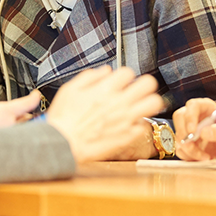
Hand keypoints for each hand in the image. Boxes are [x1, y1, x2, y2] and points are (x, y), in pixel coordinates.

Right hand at [46, 66, 164, 163]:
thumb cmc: (63, 119)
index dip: (125, 76)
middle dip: (144, 84)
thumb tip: (106, 70)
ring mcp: (126, 119)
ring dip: (149, 101)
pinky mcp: (128, 136)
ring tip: (141, 105)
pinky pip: (145, 125)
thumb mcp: (70, 89)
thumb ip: (90, 76)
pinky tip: (131, 123)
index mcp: (105, 89)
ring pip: (154, 103)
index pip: (129, 72)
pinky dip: (141, 123)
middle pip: (148, 83)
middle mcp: (119, 102)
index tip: (121, 82)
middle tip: (138, 90)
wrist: (61, 145)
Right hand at [173, 98, 215, 160]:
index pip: (193, 105)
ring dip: (189, 149)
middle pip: (179, 118)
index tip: (192, 131)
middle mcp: (195, 116)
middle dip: (184, 134)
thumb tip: (203, 132)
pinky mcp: (186, 142)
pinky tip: (201, 158)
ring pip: (178, 135)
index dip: (190, 117)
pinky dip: (188, 156)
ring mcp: (188, 129)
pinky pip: (180, 148)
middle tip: (192, 146)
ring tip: (205, 156)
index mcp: (207, 107)